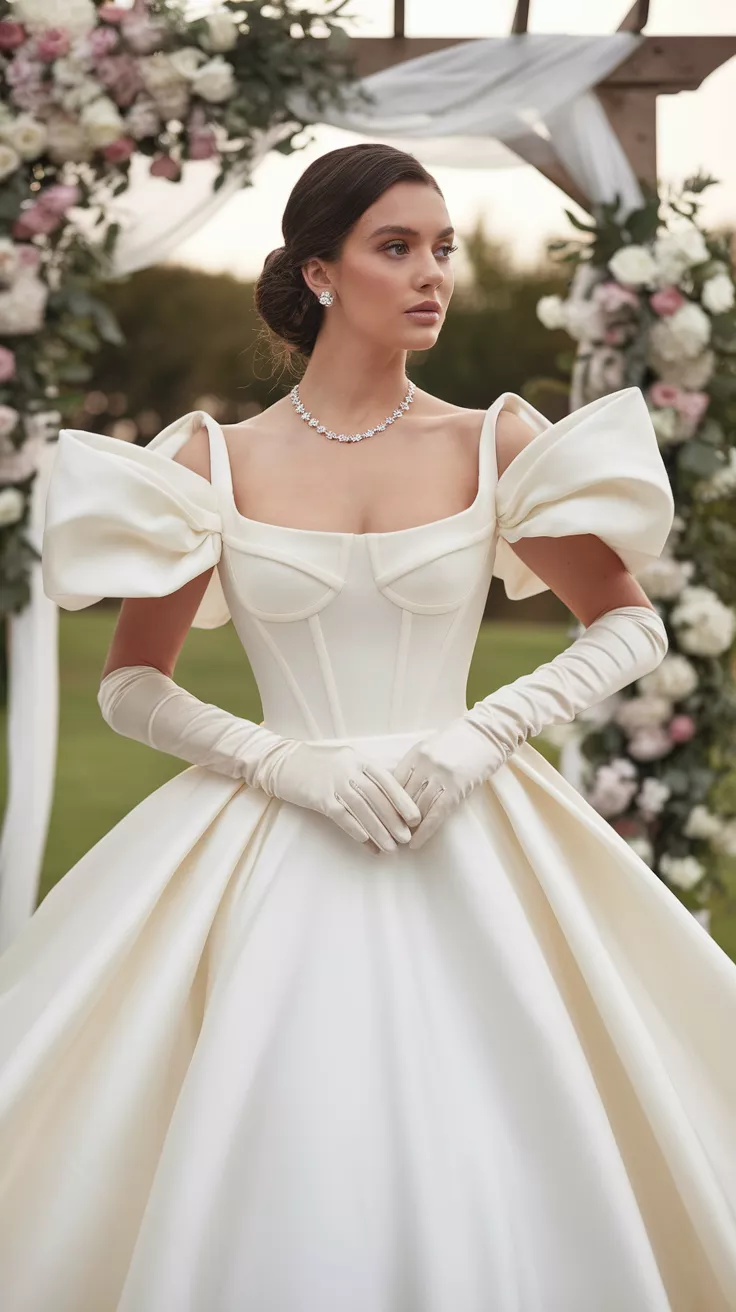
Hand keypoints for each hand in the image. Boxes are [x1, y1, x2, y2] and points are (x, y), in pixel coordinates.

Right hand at [260, 739, 421, 852]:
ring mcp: (333, 782)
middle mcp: (349, 769)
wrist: (283, 761)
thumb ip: (365, 776)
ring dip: (378, 830)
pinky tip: (366, 842)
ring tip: (390, 847)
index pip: (387, 781)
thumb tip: (388, 802)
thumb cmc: (318, 765)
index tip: (416, 818)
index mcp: (359, 760)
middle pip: (377, 797)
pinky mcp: (318, 796)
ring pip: (362, 809)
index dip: (403, 801)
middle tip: (407, 838)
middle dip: (394, 820)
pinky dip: (355, 829)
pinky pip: (341, 815)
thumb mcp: (345, 762)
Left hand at [392, 717, 508, 849]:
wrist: (488, 732)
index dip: (384, 804)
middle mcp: (423, 765)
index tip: (378, 818)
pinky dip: (424, 832)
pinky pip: (435, 814)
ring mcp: (439, 776)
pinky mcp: (456, 788)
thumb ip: (415, 766)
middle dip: (392, 818)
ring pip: (416, 808)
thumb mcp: (431, 748)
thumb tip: (398, 792)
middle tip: (384, 836)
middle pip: (400, 798)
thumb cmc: (460, 741)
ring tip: (398, 844)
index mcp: (415, 754)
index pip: (391, 784)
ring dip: (406, 828)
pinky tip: (415, 844)